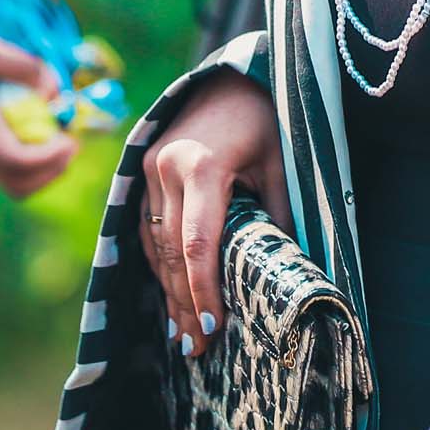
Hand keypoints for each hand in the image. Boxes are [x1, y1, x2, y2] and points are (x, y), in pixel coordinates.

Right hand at [0, 10, 79, 197]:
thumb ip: (24, 67)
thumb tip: (57, 92)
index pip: (18, 162)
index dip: (52, 156)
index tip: (72, 137)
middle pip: (19, 183)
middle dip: (53, 167)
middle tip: (71, 139)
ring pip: (11, 174)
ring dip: (43, 160)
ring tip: (57, 127)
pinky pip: (3, 158)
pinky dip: (28, 148)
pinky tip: (36, 117)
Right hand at [138, 70, 282, 358]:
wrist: (228, 77)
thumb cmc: (265, 118)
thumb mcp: (283, 162)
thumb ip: (280, 215)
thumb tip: (286, 273)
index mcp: (201, 165)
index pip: (198, 244)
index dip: (204, 291)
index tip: (214, 330)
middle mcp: (165, 168)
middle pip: (171, 252)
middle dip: (184, 304)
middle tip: (196, 351)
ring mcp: (147, 170)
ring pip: (154, 246)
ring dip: (168, 293)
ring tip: (184, 338)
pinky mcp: (142, 173)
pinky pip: (148, 230)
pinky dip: (159, 267)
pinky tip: (171, 299)